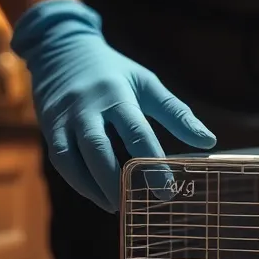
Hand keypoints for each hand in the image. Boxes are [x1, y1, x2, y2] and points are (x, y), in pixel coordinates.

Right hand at [10, 0, 215, 211]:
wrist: (61, 52)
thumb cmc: (114, 72)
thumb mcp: (146, 83)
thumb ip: (176, 113)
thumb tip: (209, 142)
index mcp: (116, 94)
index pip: (136, 133)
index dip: (152, 164)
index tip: (168, 190)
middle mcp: (87, 108)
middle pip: (100, 149)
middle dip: (119, 181)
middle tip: (140, 204)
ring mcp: (63, 119)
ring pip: (74, 160)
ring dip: (95, 188)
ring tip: (118, 206)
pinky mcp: (49, 129)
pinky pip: (62, 161)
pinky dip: (79, 182)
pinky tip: (98, 195)